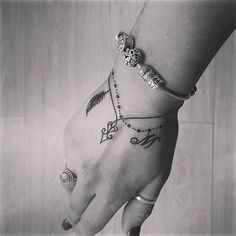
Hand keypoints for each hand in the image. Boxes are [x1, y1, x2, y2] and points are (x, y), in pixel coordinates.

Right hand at [61, 69, 178, 235]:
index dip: (84, 231)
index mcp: (111, 190)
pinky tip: (96, 141)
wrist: (140, 96)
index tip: (79, 230)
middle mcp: (88, 176)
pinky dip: (80, 155)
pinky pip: (70, 154)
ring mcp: (76, 153)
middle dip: (77, 212)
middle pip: (73, 206)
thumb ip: (139, 207)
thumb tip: (128, 232)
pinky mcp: (70, 134)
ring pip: (69, 180)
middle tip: (79, 211)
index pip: (90, 224)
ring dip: (78, 182)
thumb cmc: (155, 135)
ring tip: (95, 168)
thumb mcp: (157, 176)